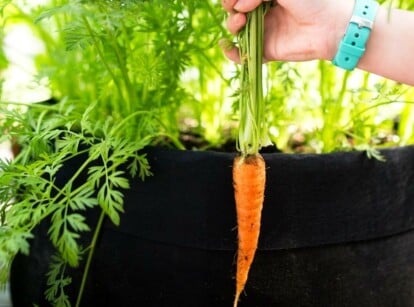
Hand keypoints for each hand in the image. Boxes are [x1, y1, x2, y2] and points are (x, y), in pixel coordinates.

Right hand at [221, 0, 352, 62]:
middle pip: (236, 11)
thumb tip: (239, 7)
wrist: (331, 26)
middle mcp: (265, 13)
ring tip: (240, 21)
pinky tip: (227, 46)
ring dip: (232, 25)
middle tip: (236, 8)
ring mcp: (265, 32)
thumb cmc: (312, 0)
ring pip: (238, 31)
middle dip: (230, 7)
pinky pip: (245, 55)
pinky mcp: (267, 51)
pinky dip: (232, 53)